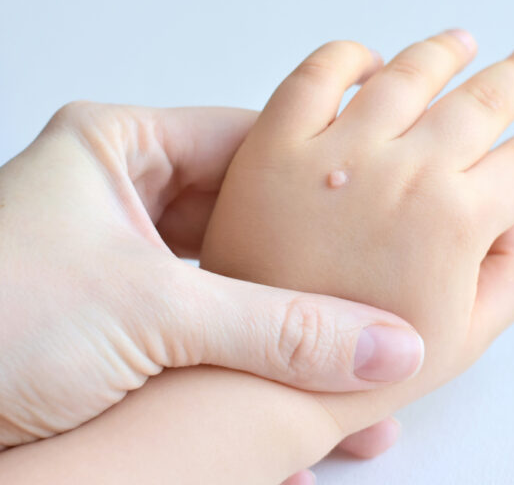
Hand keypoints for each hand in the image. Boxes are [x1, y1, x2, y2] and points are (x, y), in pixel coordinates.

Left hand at [0, 102, 423, 448]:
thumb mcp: (149, 316)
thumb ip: (277, 331)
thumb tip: (382, 347)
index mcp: (120, 151)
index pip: (252, 142)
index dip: (325, 171)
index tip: (386, 201)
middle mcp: (123, 198)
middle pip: (248, 212)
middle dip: (312, 256)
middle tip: (380, 276)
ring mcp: (124, 261)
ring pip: (233, 275)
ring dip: (284, 313)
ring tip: (349, 333)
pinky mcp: (124, 322)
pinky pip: (208, 324)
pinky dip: (246, 352)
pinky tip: (288, 380)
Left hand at [201, 30, 513, 434]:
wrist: (257, 381)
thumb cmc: (360, 372)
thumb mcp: (466, 340)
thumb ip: (512, 275)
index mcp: (456, 219)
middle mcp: (406, 172)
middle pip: (481, 102)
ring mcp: (338, 151)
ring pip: (408, 75)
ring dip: (445, 52)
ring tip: (464, 43)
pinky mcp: (275, 144)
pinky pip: (317, 76)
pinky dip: (347, 58)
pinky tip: (370, 61)